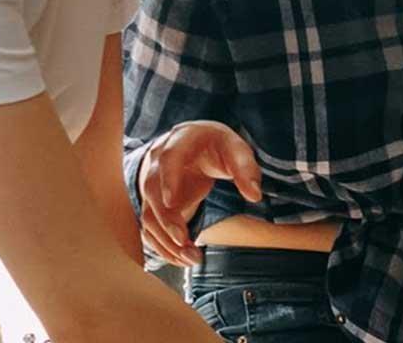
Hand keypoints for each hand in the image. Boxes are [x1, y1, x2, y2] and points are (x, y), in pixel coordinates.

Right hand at [133, 120, 264, 267]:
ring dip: (165, 240)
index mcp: (179, 143)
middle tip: (184, 243)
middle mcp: (157, 164)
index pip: (168, 160)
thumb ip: (245, 169)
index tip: (171, 202)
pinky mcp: (153, 205)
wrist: (195, 145)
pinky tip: (181, 259)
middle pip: (152, 193)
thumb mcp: (235, 149)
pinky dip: (163, 246)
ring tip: (190, 259)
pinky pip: (151, 228)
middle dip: (167, 221)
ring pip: (148, 216)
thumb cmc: (216, 146)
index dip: (167, 180)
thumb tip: (254, 195)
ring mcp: (152, 186)